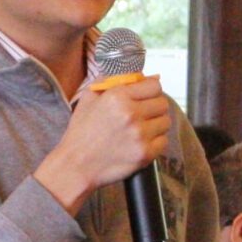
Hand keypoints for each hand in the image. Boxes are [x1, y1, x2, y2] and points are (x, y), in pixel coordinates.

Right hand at [35, 75, 169, 214]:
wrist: (76, 166)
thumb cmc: (81, 132)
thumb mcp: (89, 97)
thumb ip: (112, 81)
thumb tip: (140, 76)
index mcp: (118, 97)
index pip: (154, 86)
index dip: (151, 90)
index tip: (146, 96)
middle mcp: (131, 114)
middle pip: (163, 103)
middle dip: (154, 106)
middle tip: (143, 113)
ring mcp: (140, 135)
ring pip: (165, 122)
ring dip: (156, 124)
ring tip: (141, 129)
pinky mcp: (145, 154)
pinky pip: (163, 141)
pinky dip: (155, 141)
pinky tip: (141, 142)